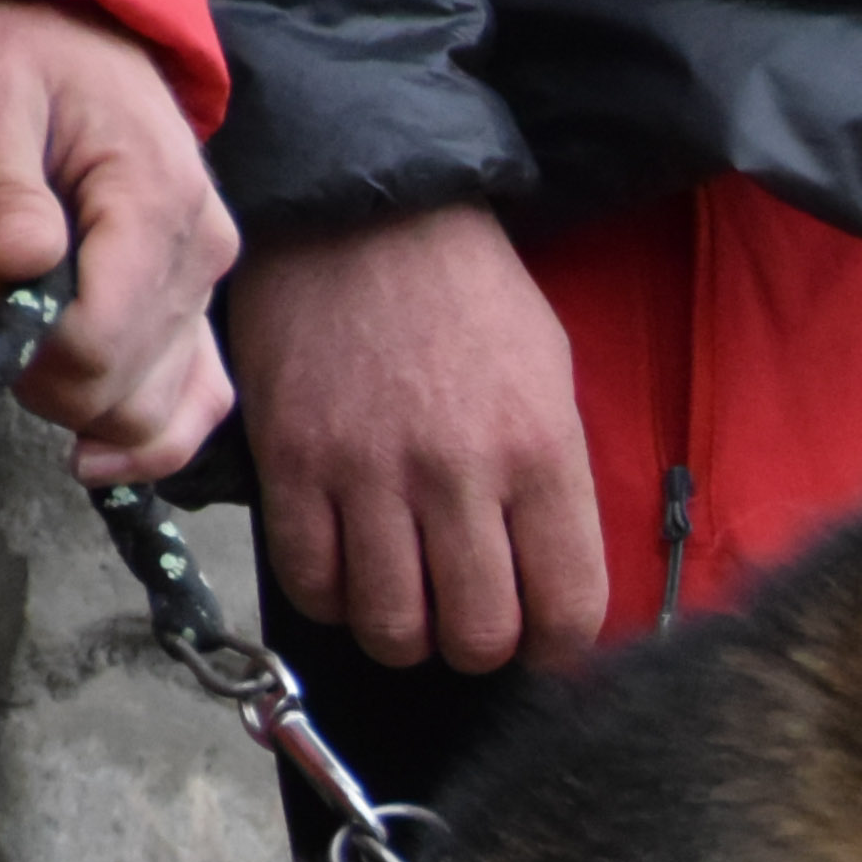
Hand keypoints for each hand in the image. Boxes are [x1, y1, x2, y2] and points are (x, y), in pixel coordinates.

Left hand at [0, 0, 239, 479]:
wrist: (72, 25)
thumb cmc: (19, 52)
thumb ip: (5, 185)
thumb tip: (19, 263)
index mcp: (157, 206)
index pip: (100, 342)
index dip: (22, 344)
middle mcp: (202, 258)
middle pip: (120, 389)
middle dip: (32, 364)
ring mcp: (207, 288)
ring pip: (151, 412)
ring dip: (67, 392)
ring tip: (21, 306)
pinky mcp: (198, 306)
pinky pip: (196, 403)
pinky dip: (145, 440)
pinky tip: (91, 452)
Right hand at [219, 205, 607, 672]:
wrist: (364, 212)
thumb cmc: (469, 297)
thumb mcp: (551, 380)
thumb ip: (556, 485)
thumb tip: (556, 583)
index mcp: (541, 454)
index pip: (568, 612)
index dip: (557, 648)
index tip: (543, 640)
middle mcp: (459, 474)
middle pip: (478, 637)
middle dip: (479, 649)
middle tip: (468, 621)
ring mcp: (369, 472)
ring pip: (392, 627)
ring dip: (404, 635)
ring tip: (408, 603)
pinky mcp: (292, 463)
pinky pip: (311, 582)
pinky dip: (333, 599)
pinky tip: (348, 572)